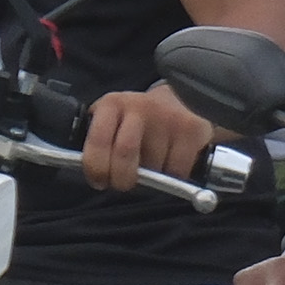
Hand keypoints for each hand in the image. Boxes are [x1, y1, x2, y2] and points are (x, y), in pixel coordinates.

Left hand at [82, 84, 215, 190]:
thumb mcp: (113, 117)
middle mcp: (139, 107)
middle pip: (125, 154)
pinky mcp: (192, 130)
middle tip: (124, 185)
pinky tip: (171, 164)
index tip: (99, 181)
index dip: (96, 167)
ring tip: (152, 167)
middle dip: (122, 178)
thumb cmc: (141, 117)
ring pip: (154, 166)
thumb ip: (100, 138)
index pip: (98, 140)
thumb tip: (92, 172)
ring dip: (152, 177)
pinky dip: (173, 176)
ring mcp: (168, 118)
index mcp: (112, 104)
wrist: (183, 100)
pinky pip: (178, 170)